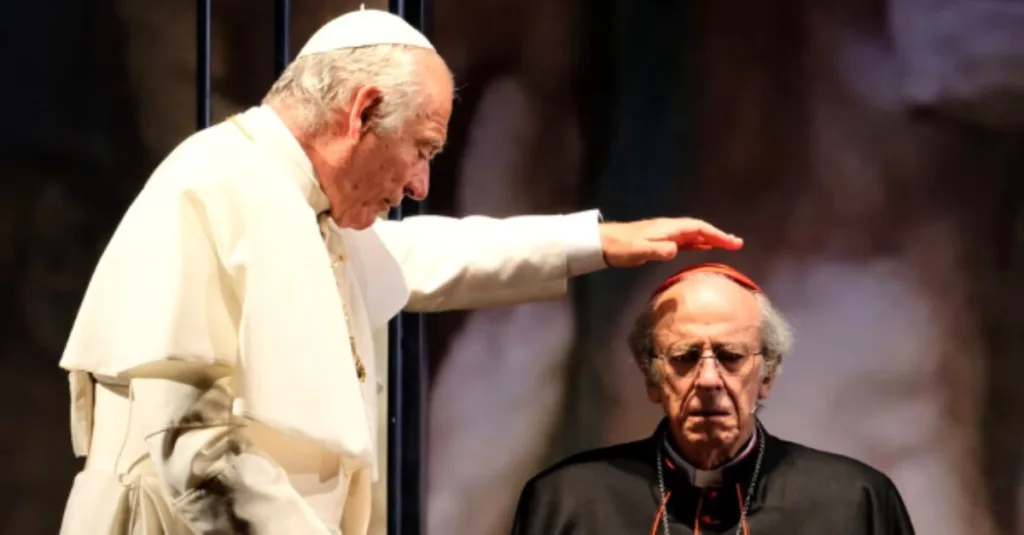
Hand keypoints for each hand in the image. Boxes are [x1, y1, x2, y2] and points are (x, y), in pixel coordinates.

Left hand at [599, 218, 742, 267]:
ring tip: (727, 246)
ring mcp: (665, 233)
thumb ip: (658, 250)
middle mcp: (670, 228)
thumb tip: (676, 250)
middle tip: (737, 244)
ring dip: (710, 239)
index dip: (716, 234)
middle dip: (719, 235)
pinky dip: (697, 243)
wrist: (603, 243)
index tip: (732, 242)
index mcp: (669, 228)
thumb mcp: (640, 250)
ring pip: (693, 234)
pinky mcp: (660, 241)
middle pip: (700, 229)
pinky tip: (703, 248)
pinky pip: (685, 240)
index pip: (698, 228)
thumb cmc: (621, 247)